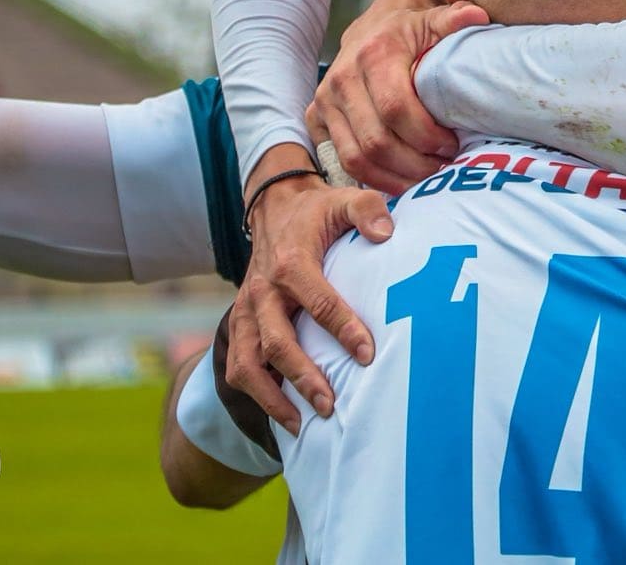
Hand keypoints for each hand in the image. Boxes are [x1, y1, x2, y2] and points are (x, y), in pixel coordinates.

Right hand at [224, 149, 393, 430]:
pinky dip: (255, 394)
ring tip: (299, 425)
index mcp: (291, 263)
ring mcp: (247, 311)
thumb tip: (386, 233)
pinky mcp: (241, 323)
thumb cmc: (317, 212)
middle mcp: (263, 292)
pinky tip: (282, 415)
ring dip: (272, 397)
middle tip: (330, 405)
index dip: (344, 329)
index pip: (319, 302)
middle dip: (303, 377)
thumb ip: (368, 210)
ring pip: (248, 363)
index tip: (368, 354)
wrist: (274, 208)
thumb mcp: (344, 200)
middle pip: (278, 343)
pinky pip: (238, 366)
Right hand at [307, 0, 488, 194]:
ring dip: (393, 179)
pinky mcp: (316, 118)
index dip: (426, 135)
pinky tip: (399, 182)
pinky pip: (340, 161)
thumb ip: (453, 20)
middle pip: (376, 141)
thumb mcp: (432, 19)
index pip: (396, 108)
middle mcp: (342, 79)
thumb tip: (479, 16)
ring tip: (425, 181)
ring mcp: (324, 101)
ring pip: (355, 158)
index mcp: (373, 55)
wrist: (371, 25)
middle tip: (443, 169)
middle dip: (415, 164)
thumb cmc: (408, 29)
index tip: (452, 144)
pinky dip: (371, 179)